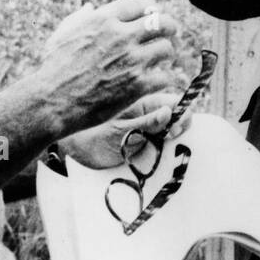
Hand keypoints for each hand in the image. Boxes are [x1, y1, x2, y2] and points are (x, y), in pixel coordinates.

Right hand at [30, 0, 178, 137]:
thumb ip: (79, 18)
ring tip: (161, 60)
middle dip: (169, 27)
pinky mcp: (137, 85)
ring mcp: (132, 60)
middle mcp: (121, 36)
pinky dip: (162, 78)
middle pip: (163, 22)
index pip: (141, 4)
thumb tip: (90, 7)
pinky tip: (155, 81)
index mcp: (104, 19)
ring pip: (167, 48)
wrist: (53, 102)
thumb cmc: (54, 68)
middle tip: (168, 34)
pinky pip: (164, 76)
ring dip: (166, 54)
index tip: (154, 15)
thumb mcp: (62, 34)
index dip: (151, 8)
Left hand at [57, 91, 184, 168]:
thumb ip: (146, 123)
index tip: (177, 127)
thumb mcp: (121, 131)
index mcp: (144, 103)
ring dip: (174, 142)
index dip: (181, 112)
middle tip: (170, 137)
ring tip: (164, 147)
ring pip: (173, 133)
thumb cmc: (96, 136)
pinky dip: (167, 154)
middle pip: (178, 116)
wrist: (78, 154)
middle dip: (181, 126)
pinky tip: (161, 157)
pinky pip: (165, 149)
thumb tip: (169, 112)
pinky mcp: (149, 147)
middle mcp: (150, 116)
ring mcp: (151, 131)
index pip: (173, 102)